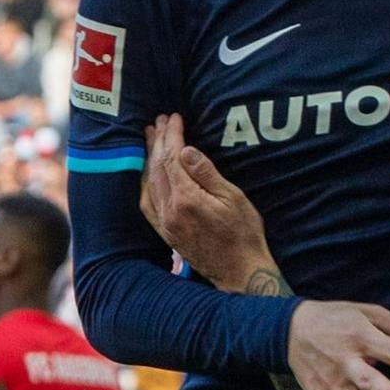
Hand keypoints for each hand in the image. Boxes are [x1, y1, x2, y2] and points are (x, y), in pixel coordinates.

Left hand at [140, 114, 270, 291]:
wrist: (239, 271)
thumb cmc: (244, 233)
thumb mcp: (233, 198)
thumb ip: (206, 173)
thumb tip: (185, 149)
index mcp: (186, 198)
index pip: (172, 158)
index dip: (171, 135)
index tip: (174, 117)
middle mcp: (169, 210)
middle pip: (157, 167)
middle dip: (157, 141)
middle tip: (159, 121)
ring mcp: (165, 223)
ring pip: (149, 183)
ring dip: (149, 158)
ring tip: (150, 139)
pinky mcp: (165, 232)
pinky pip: (148, 202)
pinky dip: (146, 182)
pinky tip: (149, 173)